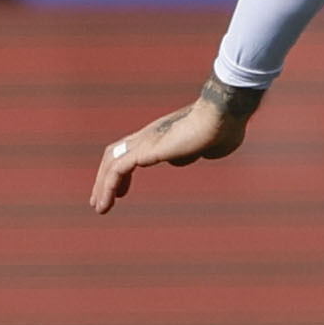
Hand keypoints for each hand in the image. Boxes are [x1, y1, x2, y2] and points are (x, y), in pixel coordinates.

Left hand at [90, 79, 261, 213]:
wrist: (222, 116)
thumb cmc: (224, 129)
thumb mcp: (209, 148)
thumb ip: (195, 152)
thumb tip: (183, 158)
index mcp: (162, 135)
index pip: (133, 151)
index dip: (124, 172)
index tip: (123, 192)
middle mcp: (148, 136)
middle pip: (116, 154)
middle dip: (105, 179)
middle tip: (101, 200)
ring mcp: (145, 142)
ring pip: (112, 163)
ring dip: (102, 186)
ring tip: (100, 208)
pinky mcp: (144, 151)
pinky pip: (117, 170)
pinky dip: (107, 187)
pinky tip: (105, 203)